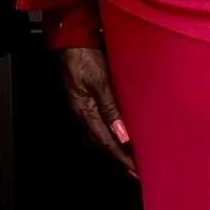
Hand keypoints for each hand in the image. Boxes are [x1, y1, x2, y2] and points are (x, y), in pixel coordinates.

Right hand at [57, 46, 135, 176]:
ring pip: (101, 134)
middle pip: (103, 143)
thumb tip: (122, 135)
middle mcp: (83, 113)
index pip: (106, 143)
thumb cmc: (84, 57)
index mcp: (84, 111)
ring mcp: (84, 106)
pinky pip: (101, 123)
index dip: (122, 158)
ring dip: (117, 147)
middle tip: (137, 170)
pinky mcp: (88, 99)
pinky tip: (122, 133)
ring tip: (132, 157)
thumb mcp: (100, 81)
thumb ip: (110, 108)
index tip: (136, 170)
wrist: (72, 38)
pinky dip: (113, 133)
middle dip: (120, 158)